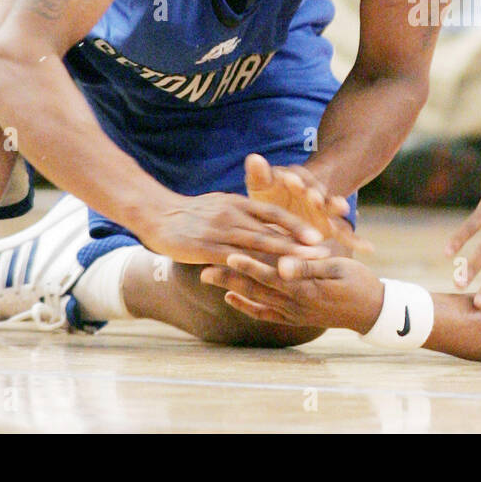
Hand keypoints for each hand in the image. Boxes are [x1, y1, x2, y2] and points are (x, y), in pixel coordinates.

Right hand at [136, 191, 330, 266]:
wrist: (155, 213)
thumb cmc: (189, 212)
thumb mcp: (220, 204)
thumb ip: (242, 213)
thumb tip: (263, 223)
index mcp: (239, 203)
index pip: (275, 214)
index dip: (298, 225)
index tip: (320, 235)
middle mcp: (234, 215)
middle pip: (273, 230)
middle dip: (300, 243)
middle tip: (325, 253)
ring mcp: (221, 231)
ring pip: (259, 245)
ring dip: (284, 255)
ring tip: (305, 265)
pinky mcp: (207, 247)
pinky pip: (234, 259)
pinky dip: (253, 268)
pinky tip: (267, 277)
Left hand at [202, 253, 384, 332]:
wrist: (372, 311)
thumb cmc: (359, 282)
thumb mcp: (340, 269)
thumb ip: (309, 267)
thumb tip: (284, 266)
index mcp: (306, 286)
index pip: (270, 274)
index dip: (248, 264)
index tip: (227, 252)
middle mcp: (295, 302)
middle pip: (256, 288)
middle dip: (228, 276)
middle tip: (203, 266)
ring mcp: (293, 312)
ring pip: (256, 299)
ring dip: (231, 288)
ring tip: (208, 277)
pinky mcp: (295, 318)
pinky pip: (265, 313)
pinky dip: (247, 306)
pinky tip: (231, 297)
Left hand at [245, 153, 370, 252]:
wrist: (285, 210)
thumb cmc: (270, 195)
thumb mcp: (262, 186)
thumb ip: (259, 175)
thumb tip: (253, 158)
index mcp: (296, 181)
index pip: (297, 179)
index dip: (294, 180)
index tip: (291, 180)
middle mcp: (313, 192)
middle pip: (318, 193)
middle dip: (317, 195)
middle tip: (316, 198)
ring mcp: (324, 210)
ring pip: (332, 209)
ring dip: (336, 207)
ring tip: (343, 209)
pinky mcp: (331, 226)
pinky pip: (345, 234)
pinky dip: (356, 240)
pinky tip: (368, 248)